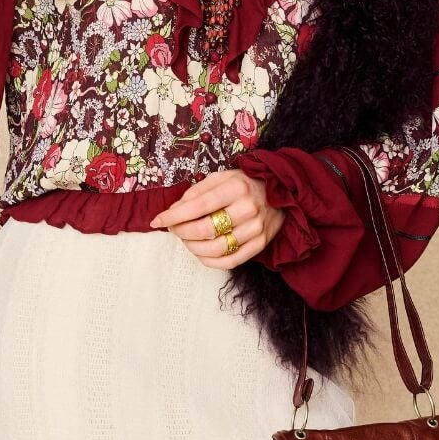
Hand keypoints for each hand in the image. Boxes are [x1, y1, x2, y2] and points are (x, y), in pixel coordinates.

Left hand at [148, 168, 282, 268]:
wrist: (281, 193)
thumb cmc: (245, 185)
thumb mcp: (221, 177)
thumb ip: (196, 192)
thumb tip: (173, 211)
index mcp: (236, 188)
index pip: (197, 206)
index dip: (174, 216)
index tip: (157, 220)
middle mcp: (248, 209)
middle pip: (205, 229)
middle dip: (181, 232)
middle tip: (173, 230)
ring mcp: (256, 229)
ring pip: (216, 248)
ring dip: (193, 248)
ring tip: (186, 240)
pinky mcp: (260, 244)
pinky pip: (230, 261)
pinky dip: (209, 261)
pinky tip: (199, 254)